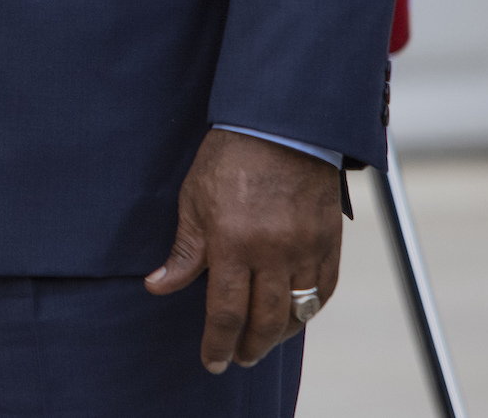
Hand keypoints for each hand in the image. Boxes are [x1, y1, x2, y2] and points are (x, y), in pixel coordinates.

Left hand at [145, 128, 343, 371]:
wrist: (280, 126)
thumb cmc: (228, 159)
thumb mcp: (193, 201)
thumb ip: (184, 252)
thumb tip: (158, 287)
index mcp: (232, 243)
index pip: (225, 312)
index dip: (217, 343)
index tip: (212, 361)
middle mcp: (272, 253)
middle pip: (263, 320)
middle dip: (248, 347)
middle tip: (238, 358)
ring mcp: (305, 248)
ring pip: (297, 311)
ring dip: (278, 334)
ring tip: (263, 342)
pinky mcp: (329, 241)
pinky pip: (324, 289)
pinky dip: (311, 308)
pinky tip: (296, 315)